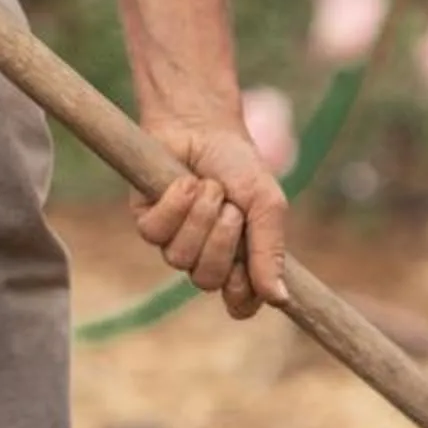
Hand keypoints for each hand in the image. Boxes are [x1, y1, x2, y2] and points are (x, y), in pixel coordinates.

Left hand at [132, 117, 288, 320]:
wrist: (202, 124)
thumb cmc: (239, 165)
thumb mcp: (266, 205)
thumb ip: (271, 251)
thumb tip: (280, 299)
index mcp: (238, 259)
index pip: (239, 304)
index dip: (241, 296)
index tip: (245, 272)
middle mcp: (204, 256)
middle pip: (207, 280)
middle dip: (222, 239)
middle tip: (230, 206)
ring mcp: (174, 242)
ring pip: (179, 259)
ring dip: (199, 216)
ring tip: (208, 186)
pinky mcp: (147, 222)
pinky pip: (155, 234)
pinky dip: (174, 205)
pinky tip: (183, 182)